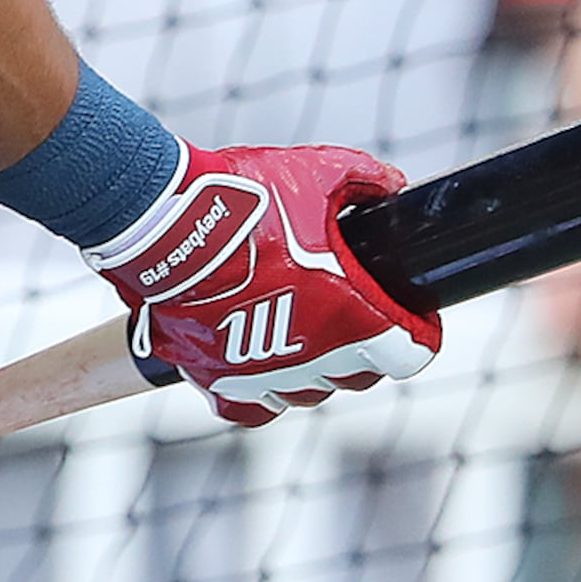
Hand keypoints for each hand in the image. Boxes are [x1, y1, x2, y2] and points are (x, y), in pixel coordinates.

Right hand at [89, 143, 440, 427]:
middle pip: (358, 376)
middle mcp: (317, 356)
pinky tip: (255, 368)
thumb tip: (391, 184)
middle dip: (360, 349)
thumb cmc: (243, 200)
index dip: (414, 332)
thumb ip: (364, 178)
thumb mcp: (316, 172)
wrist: (165, 221)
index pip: (410, 352)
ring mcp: (265, 373)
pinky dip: (257, 395)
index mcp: (356, 317)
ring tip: (295, 335)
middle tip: (343, 314)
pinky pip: (250, 410)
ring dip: (309, 370)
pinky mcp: (215, 377)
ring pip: (306, 393)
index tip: (404, 315)